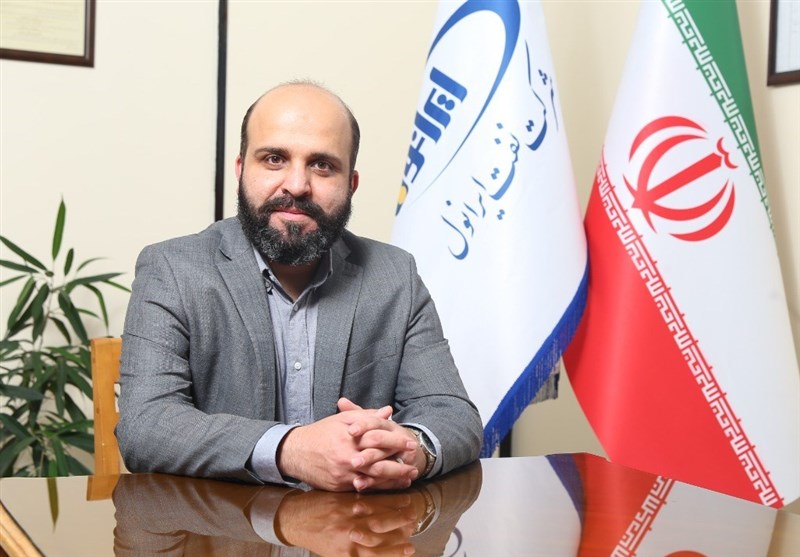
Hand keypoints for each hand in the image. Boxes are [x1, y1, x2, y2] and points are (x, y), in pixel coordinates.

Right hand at [273, 489, 423, 555]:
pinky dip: (387, 555)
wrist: (293, 519)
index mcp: (347, 500)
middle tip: (414, 515)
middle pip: (381, 518)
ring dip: (397, 537)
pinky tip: (403, 552)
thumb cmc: (315, 500)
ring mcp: (346, 538)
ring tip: (411, 535)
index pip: (378, 498)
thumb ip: (355, 480)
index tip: (409, 498)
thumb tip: (377, 468)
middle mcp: (349, 519)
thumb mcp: (335, 484)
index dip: (396, 499)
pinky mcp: (342, 554)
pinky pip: (368, 556)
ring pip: (378, 539)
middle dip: (400, 517)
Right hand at [277, 399, 417, 490]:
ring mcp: (343, 474)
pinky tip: (390, 487)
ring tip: (408, 479)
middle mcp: (348, 457)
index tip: (411, 444)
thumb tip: (387, 411)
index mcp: (350, 438)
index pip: (379, 440)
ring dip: (393, 480)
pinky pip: (362, 488)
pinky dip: (378, 488)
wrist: (295, 452)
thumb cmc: (320, 433)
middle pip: (380, 462)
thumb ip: (366, 416)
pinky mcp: (339, 486)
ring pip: (373, 478)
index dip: (397, 442)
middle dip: (399, 465)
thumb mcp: (342, 420)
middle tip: (414, 465)